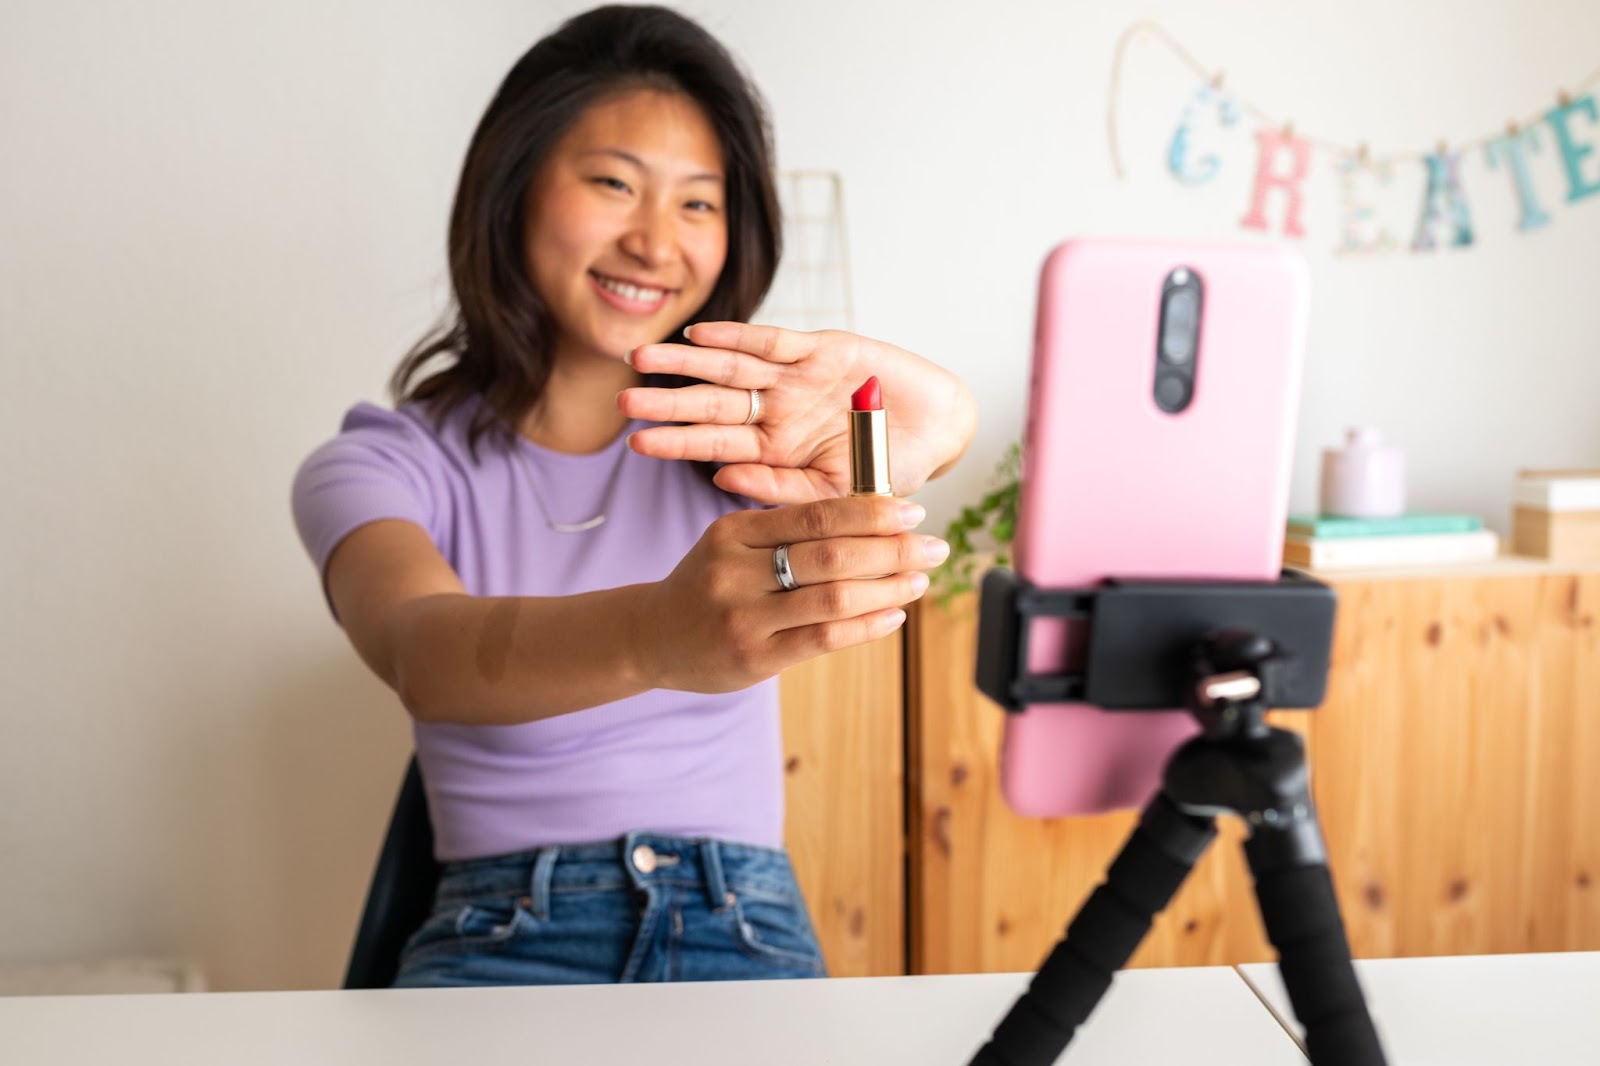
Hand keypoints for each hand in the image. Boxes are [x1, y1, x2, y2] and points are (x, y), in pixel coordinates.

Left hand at [619, 323, 977, 504]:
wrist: (941, 432)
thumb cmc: (892, 471)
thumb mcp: (836, 494)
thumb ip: (781, 490)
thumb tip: (721, 481)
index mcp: (776, 451)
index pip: (714, 445)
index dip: (675, 443)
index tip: (635, 443)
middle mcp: (777, 412)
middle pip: (710, 404)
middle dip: (666, 402)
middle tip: (621, 401)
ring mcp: (795, 379)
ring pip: (729, 368)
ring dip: (685, 363)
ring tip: (640, 358)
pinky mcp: (821, 349)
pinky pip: (771, 342)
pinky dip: (736, 337)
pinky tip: (698, 335)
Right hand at [634, 496, 948, 692]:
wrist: (653, 636)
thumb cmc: (711, 583)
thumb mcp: (734, 544)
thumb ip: (790, 532)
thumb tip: (875, 518)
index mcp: (734, 532)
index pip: (815, 516)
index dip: (871, 513)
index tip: (914, 512)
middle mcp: (735, 572)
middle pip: (831, 554)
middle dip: (893, 549)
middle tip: (935, 548)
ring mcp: (744, 617)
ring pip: (832, 597)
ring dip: (887, 587)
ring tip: (918, 580)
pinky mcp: (754, 657)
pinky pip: (823, 637)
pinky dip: (866, 625)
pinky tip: (894, 615)